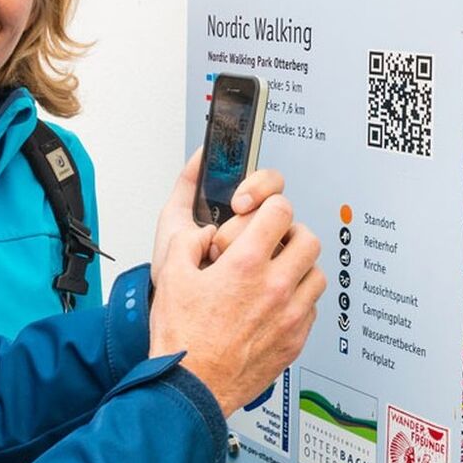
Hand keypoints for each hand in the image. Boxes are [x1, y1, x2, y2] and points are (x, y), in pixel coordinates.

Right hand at [150, 192, 323, 417]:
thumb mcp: (171, 277)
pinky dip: (300, 301)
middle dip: (291, 234)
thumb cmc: (182, 340)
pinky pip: (313, 309)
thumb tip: (204, 233)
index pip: (280, 211)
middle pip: (308, 240)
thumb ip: (188, 242)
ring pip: (317, 275)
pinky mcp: (295, 341)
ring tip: (278, 274)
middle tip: (275, 241)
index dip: (270, 205)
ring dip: (300, 268)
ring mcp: (290, 316)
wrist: (192, 389)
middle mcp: (275, 288)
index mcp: (246, 266)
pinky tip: (278, 305)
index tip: (263, 212)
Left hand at [153, 149, 287, 266]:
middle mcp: (259, 230)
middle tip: (227, 236)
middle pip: (279, 207)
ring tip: (222, 261)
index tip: (239, 201)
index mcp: (240, 211)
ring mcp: (272, 255)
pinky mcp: (278, 278)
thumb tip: (203, 152)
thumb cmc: (177, 270)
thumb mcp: (174, 222)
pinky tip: (240, 277)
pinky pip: (288, 266)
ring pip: (284, 237)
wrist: (179, 311)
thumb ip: (188, 184)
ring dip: (252, 247)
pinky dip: (265, 269)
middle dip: (251, 219)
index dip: (257, 186)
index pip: (268, 183)